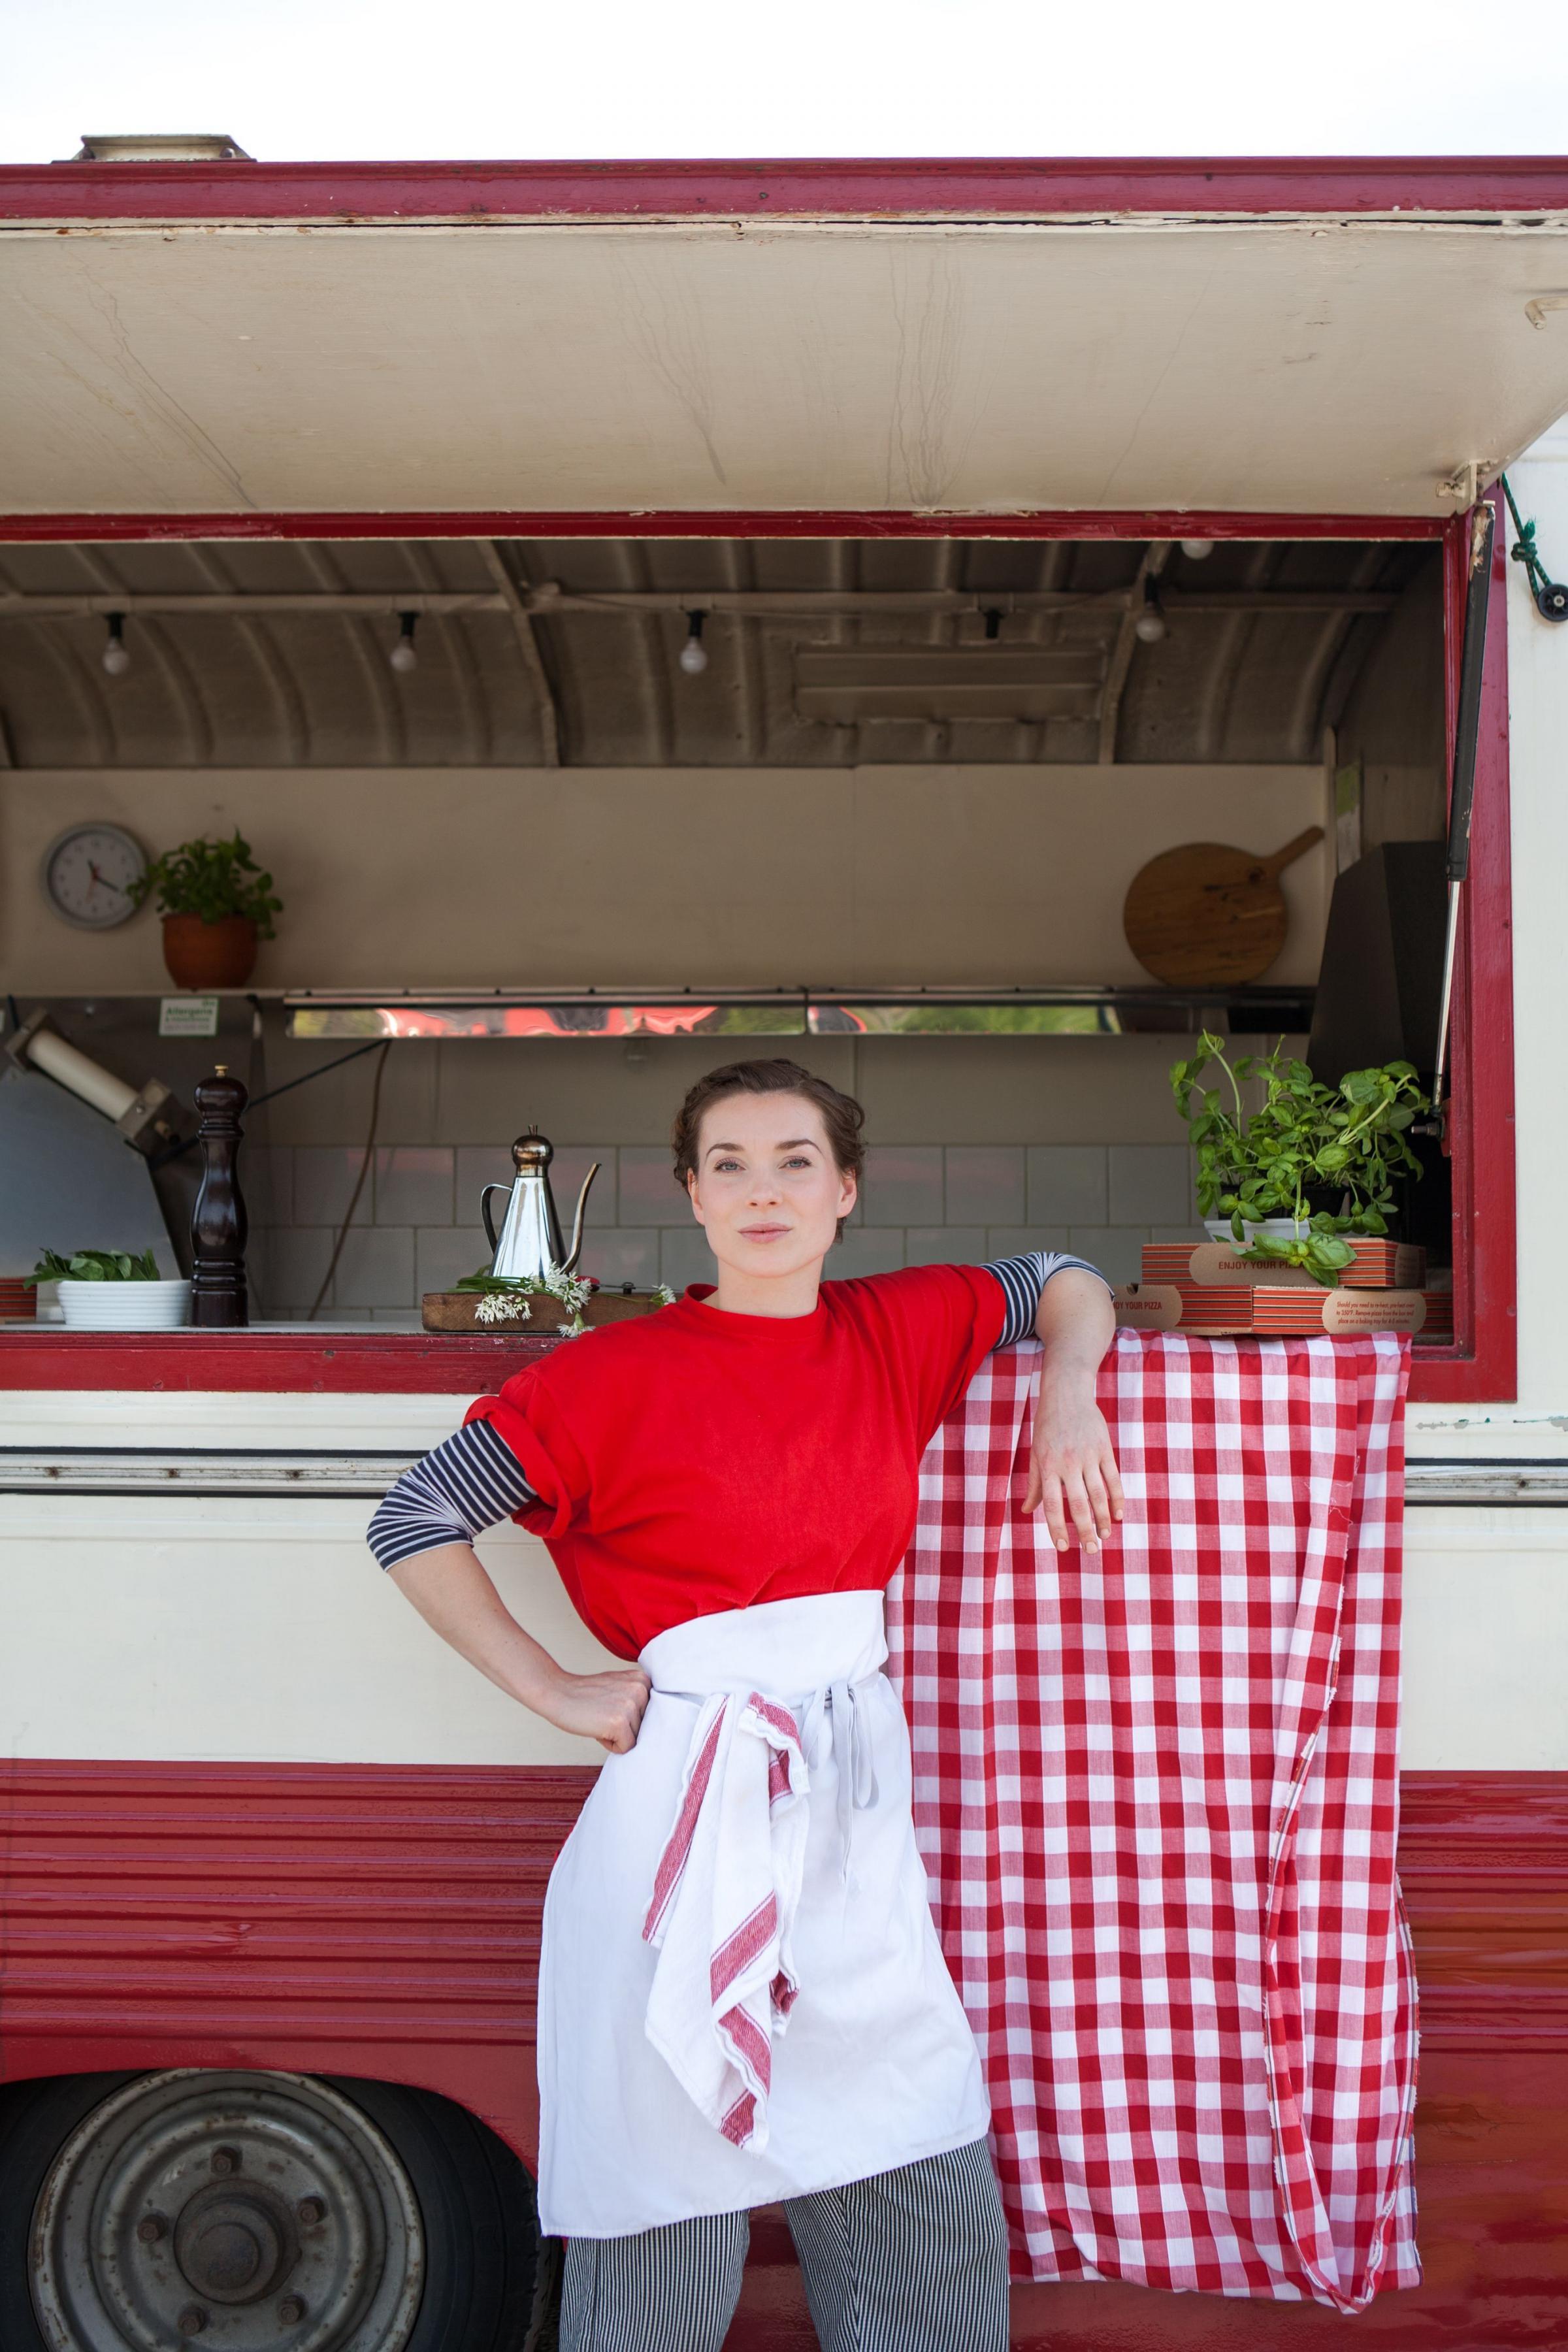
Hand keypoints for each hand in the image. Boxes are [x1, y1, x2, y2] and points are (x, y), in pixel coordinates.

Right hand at [538, 1665, 651, 1753]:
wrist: (557, 1693)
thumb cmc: (585, 1695)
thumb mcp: (618, 1686)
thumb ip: (637, 1697)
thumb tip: (656, 1724)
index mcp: (642, 1680)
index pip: (651, 1714)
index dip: (631, 1718)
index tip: (614, 1709)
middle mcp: (640, 1690)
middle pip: (645, 1727)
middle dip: (625, 1728)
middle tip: (603, 1714)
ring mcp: (630, 1705)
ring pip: (636, 1738)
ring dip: (618, 1736)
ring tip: (599, 1719)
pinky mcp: (619, 1722)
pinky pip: (625, 1748)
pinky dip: (610, 1745)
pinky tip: (597, 1729)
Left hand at [1023, 1372, 1124, 1553]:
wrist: (1067, 1393)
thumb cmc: (1047, 1426)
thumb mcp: (1036, 1453)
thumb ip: (1035, 1484)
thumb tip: (1027, 1512)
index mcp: (1047, 1466)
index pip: (1051, 1505)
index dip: (1057, 1528)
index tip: (1063, 1548)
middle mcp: (1068, 1463)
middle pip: (1078, 1504)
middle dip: (1085, 1531)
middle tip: (1091, 1551)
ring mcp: (1088, 1456)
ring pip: (1099, 1495)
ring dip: (1103, 1519)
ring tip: (1105, 1536)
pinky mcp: (1105, 1449)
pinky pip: (1113, 1479)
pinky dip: (1118, 1499)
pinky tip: (1119, 1515)